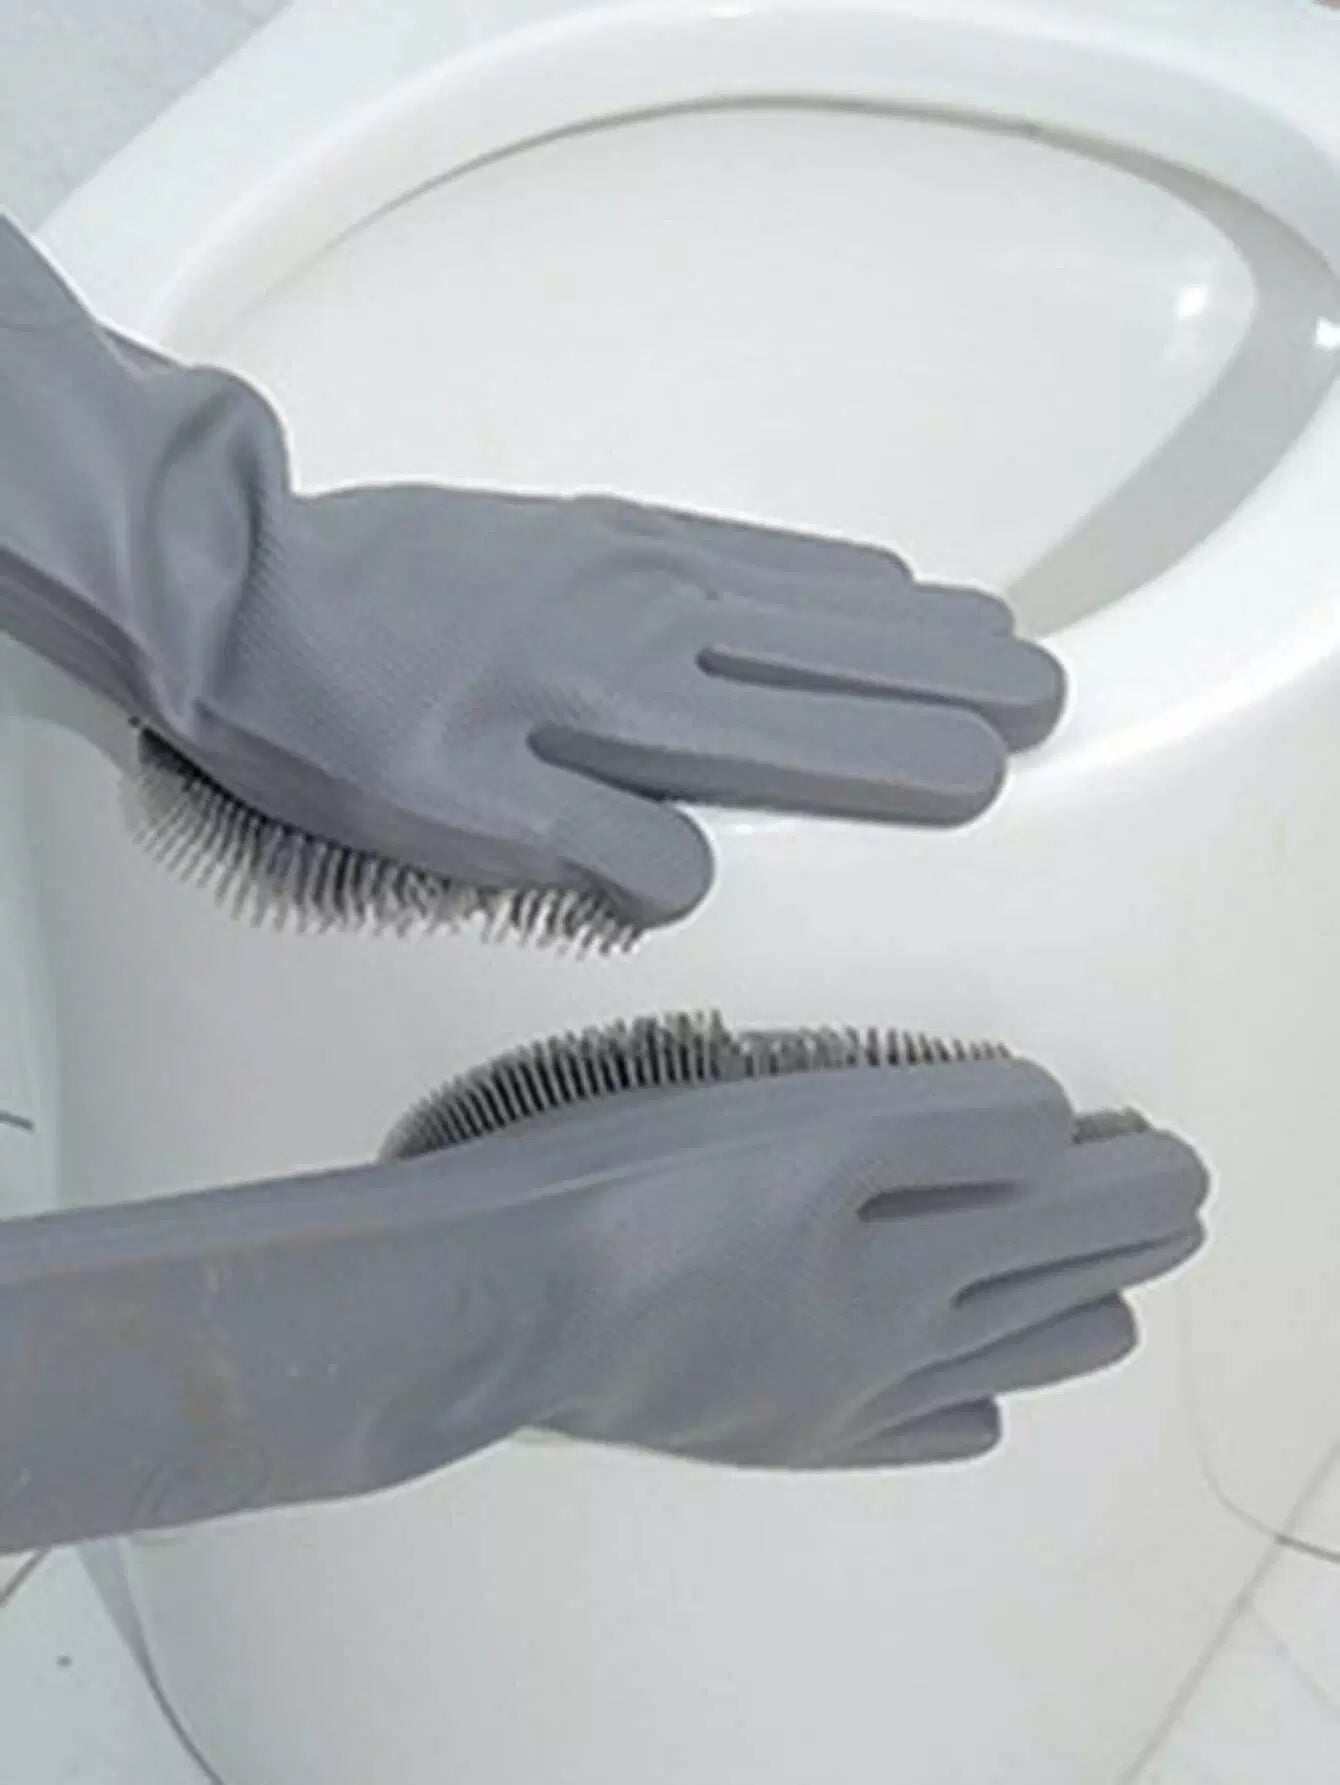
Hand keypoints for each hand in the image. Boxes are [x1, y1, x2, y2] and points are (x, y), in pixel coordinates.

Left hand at [0, 218, 1063, 932]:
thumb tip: (693, 876)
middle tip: (1048, 686)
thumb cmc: (331, 726)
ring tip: (991, 630)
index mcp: (612, 711)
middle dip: (946, 676)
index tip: (997, 769)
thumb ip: (577, 844)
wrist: (242, 587)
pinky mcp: (598, 530)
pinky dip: (822, 565)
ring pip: (802, 593)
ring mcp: (628, 564)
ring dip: (905, 617)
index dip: (903, 758)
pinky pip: (742, 544)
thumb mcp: (436, 820)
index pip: (797, 744)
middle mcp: (645, 624)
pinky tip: (865, 573)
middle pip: (829, 655)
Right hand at [377, 1057, 1205, 1478]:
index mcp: (916, 1256)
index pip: (1079, 1208)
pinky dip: (971, 1404)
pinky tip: (974, 1399)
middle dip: (1125, 1232)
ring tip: (1099, 1279)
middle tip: (1158, 1189)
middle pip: (1064, 1286)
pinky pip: (921, 1433)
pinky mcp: (786, 1434)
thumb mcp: (807, 1119)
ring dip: (1073, 1307)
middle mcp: (902, 1344)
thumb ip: (952, 1123)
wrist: (505, 1309)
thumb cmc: (637, 1193)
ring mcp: (847, 1399)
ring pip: (1011, 1363)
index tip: (1168, 1146)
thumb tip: (1054, 1125)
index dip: (1139, 1170)